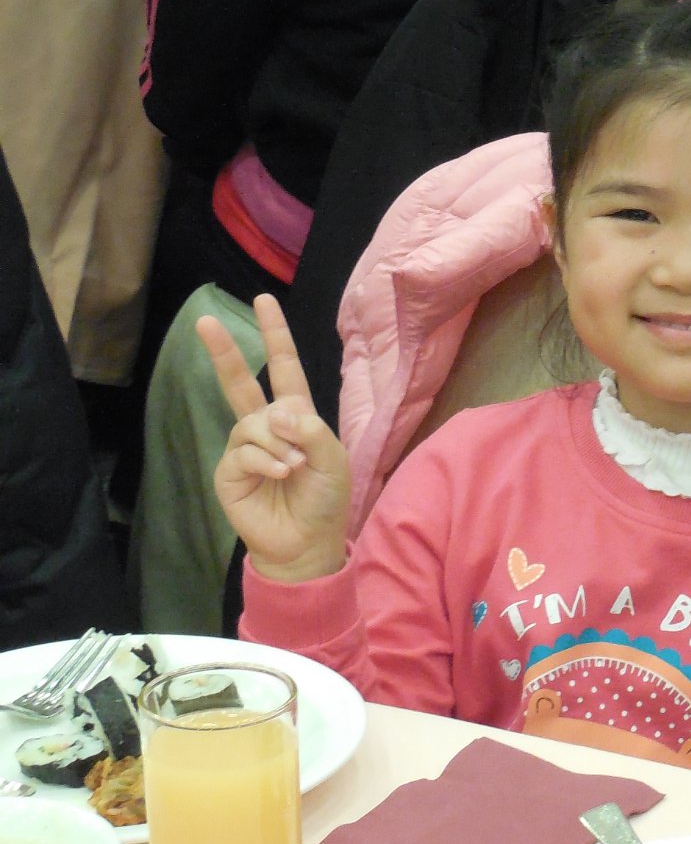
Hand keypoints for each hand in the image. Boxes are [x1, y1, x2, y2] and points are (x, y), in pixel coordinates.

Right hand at [200, 293, 350, 584]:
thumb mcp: (334, 460)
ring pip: (253, 424)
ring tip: (294, 468)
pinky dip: (267, 461)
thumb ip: (313, 432)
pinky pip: (245, 451)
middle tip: (204, 322)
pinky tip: (281, 475)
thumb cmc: (325, 499)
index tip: (262, 301)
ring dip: (278, 443)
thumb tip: (282, 413)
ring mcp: (244, 447)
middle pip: (241, 382)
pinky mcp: (229, 470)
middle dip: (225, 352)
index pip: (284, 370)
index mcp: (296, 418)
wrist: (306, 542)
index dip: (275, 337)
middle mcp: (267, 427)